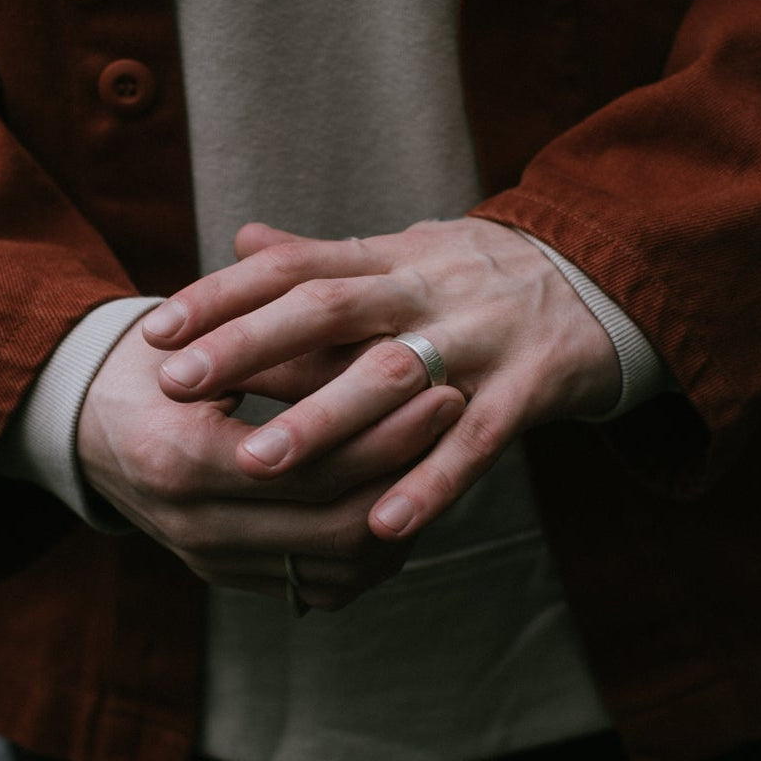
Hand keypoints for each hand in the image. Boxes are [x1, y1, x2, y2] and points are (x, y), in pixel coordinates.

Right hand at [76, 316, 464, 608]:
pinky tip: (403, 499)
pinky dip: (372, 551)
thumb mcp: (203, 338)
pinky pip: (319, 585)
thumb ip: (282, 349)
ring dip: (399, 515)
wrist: (86, 421)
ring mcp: (210, 561)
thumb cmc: (151, 362)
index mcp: (181, 460)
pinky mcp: (227, 576)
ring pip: (337, 567)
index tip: (438, 384)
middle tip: (455, 410)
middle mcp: (194, 526)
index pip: (311, 463)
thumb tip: (387, 351)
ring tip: (439, 455)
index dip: (385, 429)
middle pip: (335, 525)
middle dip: (408, 470)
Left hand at [139, 218, 620, 540]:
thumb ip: (323, 255)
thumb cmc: (477, 277)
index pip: (295, 266)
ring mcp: (480, 337)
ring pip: (395, 376)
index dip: (224, 295)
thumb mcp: (403, 253)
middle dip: (250, 345)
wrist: (603, 278)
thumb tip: (241, 235)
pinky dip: (430, 480)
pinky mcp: (531, 387)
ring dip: (324, 420)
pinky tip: (380, 525)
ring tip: (255, 463)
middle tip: (178, 384)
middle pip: (329, 309)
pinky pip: (478, 439)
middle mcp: (428, 289)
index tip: (157, 331)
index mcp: (391, 258)